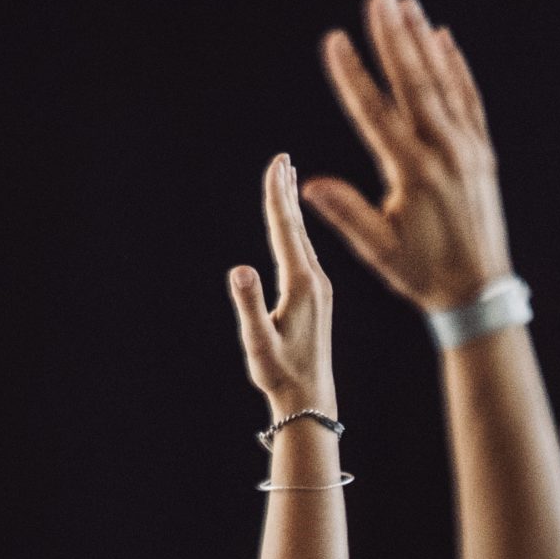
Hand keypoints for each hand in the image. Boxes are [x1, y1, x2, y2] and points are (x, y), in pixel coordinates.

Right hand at [229, 156, 337, 420]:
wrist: (311, 400)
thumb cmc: (281, 375)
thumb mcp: (259, 342)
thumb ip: (249, 305)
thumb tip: (239, 269)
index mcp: (302, 285)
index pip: (286, 230)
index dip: (277, 195)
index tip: (276, 163)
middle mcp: (315, 281)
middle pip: (297, 227)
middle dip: (286, 192)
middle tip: (281, 158)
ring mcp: (320, 290)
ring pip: (302, 239)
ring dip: (291, 209)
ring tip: (286, 181)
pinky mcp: (318, 300)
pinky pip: (305, 254)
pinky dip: (296, 232)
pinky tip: (294, 228)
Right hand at [302, 0, 510, 313]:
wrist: (479, 294)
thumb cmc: (423, 274)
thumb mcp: (380, 251)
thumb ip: (347, 215)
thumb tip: (307, 186)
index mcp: (415, 175)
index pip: (375, 115)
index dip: (352, 76)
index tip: (333, 40)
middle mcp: (445, 155)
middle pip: (415, 85)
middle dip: (393, 38)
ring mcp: (468, 151)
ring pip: (444, 85)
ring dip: (423, 42)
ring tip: (406, 4)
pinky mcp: (482, 155)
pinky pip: (469, 101)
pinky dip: (457, 69)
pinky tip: (443, 39)